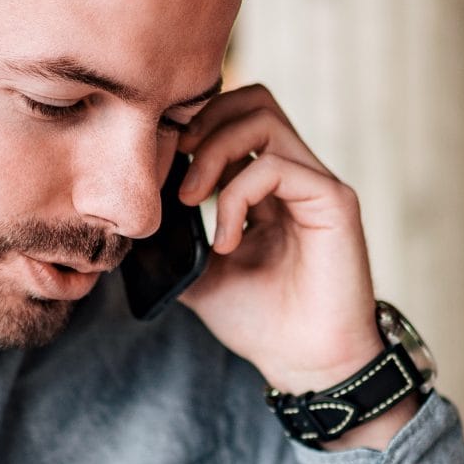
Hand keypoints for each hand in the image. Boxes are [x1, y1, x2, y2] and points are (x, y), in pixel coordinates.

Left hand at [175, 85, 418, 448]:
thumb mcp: (200, 275)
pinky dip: (238, 196)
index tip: (160, 172)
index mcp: (269, 186)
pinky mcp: (334, 200)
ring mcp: (317, 183)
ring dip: (215, 151)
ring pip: (263, 117)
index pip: (233, 118)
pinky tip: (227, 239)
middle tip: (175, 174)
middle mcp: (296, 174)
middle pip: (252, 98)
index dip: (192, 129)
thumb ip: (175, 240)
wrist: (305, 365)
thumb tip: (129, 220)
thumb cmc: (262, 322)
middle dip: (202, 124)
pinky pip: (276, 165)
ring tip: (193, 202)